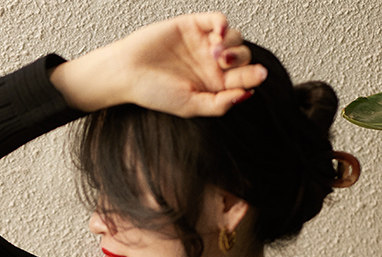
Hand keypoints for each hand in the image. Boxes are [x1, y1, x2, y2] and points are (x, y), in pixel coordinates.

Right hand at [51, 12, 266, 116]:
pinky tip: (217, 35)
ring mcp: (204, 43)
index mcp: (214, 86)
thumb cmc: (155, 93)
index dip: (253, 76)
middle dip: (241, 59)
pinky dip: (222, 24)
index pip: (244, 78)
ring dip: (231, 43)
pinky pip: (218, 20)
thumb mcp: (190, 106)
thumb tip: (248, 95)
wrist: (128, 72)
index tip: (259, 76)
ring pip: (235, 37)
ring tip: (213, 53)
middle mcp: (212, 65)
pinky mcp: (194, 25)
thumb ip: (219, 104)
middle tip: (223, 63)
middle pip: (243, 56)